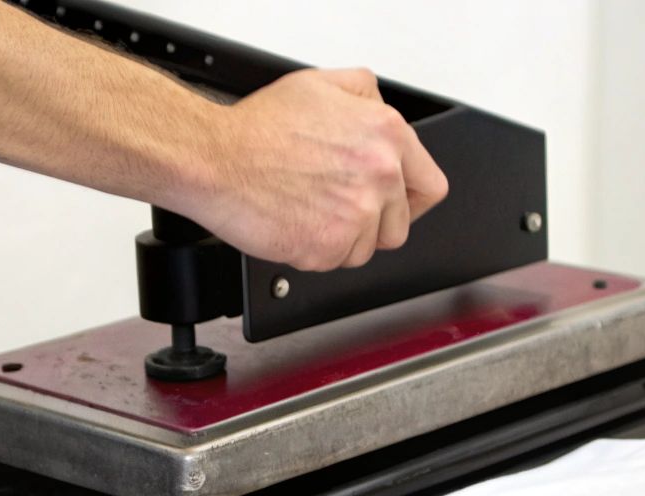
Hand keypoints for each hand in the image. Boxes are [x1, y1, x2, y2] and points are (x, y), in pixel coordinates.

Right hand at [180, 68, 448, 271]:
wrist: (214, 158)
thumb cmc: (257, 127)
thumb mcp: (320, 83)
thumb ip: (364, 94)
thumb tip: (378, 108)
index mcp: (385, 136)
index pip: (430, 187)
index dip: (410, 200)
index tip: (396, 205)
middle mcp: (379, 176)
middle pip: (398, 226)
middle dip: (370, 222)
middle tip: (335, 207)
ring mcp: (356, 216)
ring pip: (365, 250)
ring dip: (341, 239)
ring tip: (309, 210)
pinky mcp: (327, 247)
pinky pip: (333, 263)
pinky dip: (314, 251)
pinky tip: (295, 222)